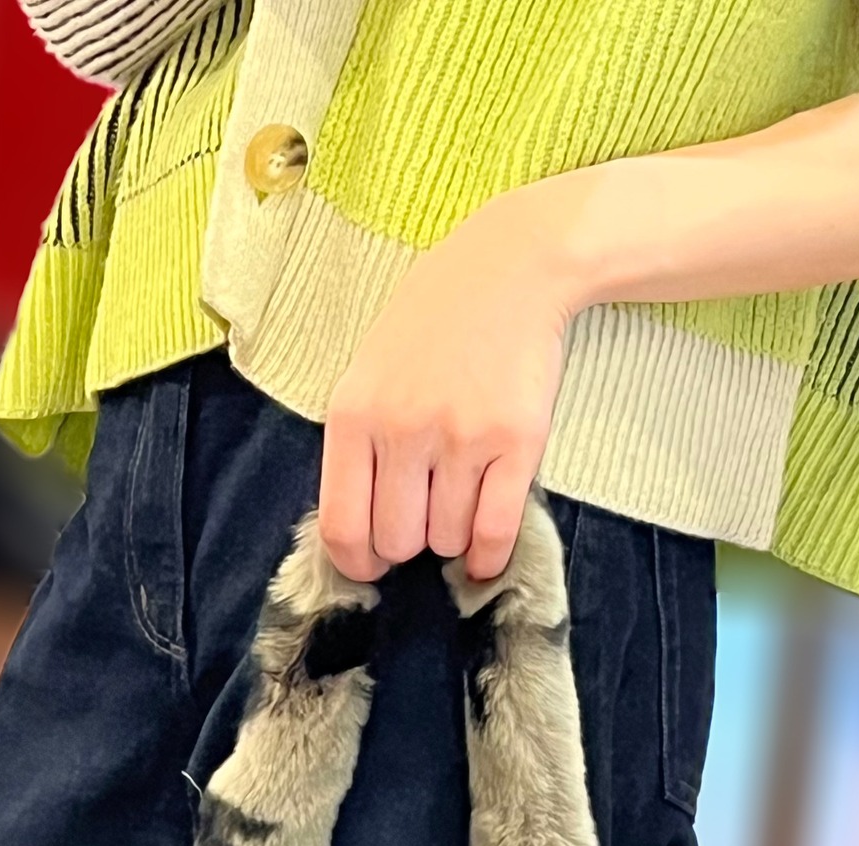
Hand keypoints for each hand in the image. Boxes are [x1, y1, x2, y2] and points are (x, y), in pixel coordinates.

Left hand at [318, 180, 581, 581]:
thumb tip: (361, 532)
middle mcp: (403, 430)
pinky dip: (490, 557)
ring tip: (459, 500)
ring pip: (447, 539)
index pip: (342, 525)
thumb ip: (359, 444)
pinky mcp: (516, 442)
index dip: (357, 561)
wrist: (512, 267)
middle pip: (397, 541)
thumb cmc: (434, 322)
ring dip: (452, 536)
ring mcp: (462, 438)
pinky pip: (496, 531)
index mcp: (355, 415)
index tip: (372, 565)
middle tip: (423, 518)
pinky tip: (486, 557)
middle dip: (409, 544)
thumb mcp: (369, 372)